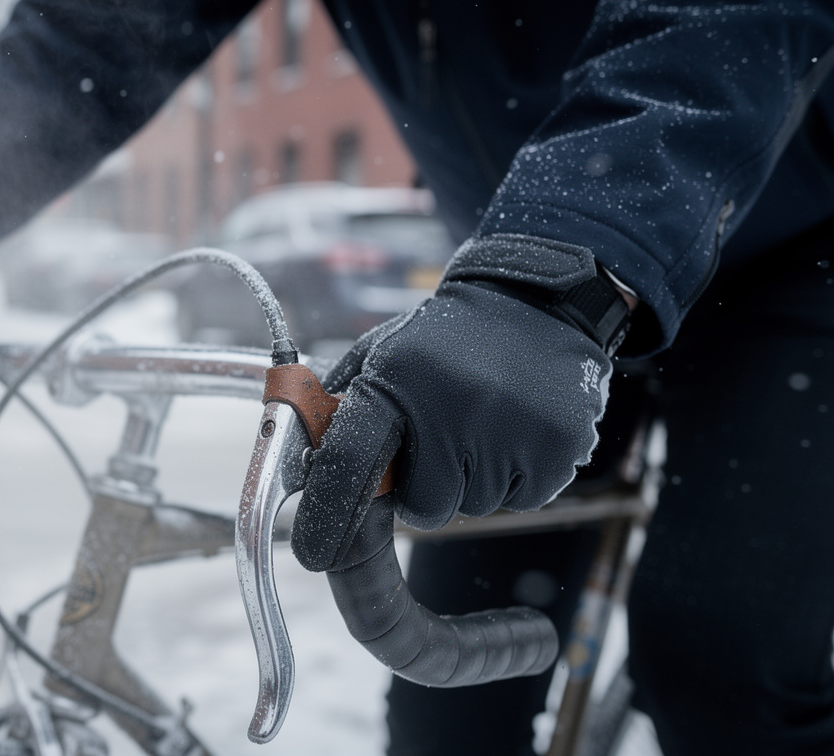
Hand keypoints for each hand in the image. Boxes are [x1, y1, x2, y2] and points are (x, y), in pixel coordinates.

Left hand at [291, 236, 624, 571]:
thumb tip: (300, 468)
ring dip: (469, 481)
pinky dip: (512, 479)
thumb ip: (341, 410)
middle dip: (423, 490)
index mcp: (396, 382)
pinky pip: (520, 501)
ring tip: (481, 424)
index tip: (317, 553)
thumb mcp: (382, 355)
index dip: (329, 514)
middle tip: (437, 444)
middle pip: (423, 508)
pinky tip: (514, 432)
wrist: (535, 304)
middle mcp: (453, 409)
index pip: (350, 462)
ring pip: (472, 506)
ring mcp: (511, 433)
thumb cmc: (445, 340)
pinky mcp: (558, 451)